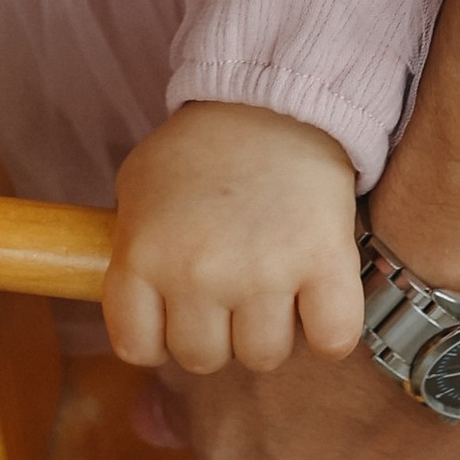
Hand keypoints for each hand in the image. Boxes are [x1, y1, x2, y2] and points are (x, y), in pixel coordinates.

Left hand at [103, 103, 364, 375]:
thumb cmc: (202, 149)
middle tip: (230, 292)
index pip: (137, 348)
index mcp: (144, 254)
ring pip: (263, 356)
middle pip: (202, 359)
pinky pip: (331, 341)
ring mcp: (263, 272)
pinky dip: (329, 331)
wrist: (273, 101)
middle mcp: (197, 272)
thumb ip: (128, 252)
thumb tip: (141, 315)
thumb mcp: (138, 188)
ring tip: (274, 287)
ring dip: (270, 330)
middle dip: (217, 333)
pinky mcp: (325, 264)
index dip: (159, 337)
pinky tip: (318, 298)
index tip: (177, 314)